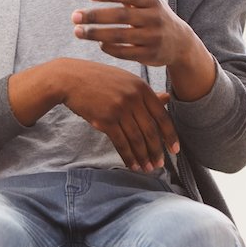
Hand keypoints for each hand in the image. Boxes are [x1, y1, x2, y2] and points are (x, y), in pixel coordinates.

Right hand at [9, 57, 179, 171]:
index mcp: (141, 87)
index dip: (170, 135)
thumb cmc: (98, 79)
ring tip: (147, 168)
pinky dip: (128, 156)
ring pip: (136, 139)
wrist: (71, 78)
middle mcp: (133, 98)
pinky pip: (121, 142)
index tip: (175, 150)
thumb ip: (145, 93)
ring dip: (143, 156)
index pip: (162, 116)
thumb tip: (167, 99)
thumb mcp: (125, 81)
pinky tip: (132, 164)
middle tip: (159, 165)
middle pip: (150, 130)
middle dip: (156, 151)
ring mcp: (119, 108)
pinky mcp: (105, 119)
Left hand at [71, 0, 215, 99]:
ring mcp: (153, 38)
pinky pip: (125, 52)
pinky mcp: (150, 55)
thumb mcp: (144, 2)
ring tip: (78, 31)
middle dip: (96, 16)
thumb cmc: (154, 17)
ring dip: (96, 34)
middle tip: (74, 16)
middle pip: (121, 16)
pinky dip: (109, 47)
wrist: (181, 43)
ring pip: (120, 36)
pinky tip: (98, 42)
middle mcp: (154, 18)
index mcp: (152, 1)